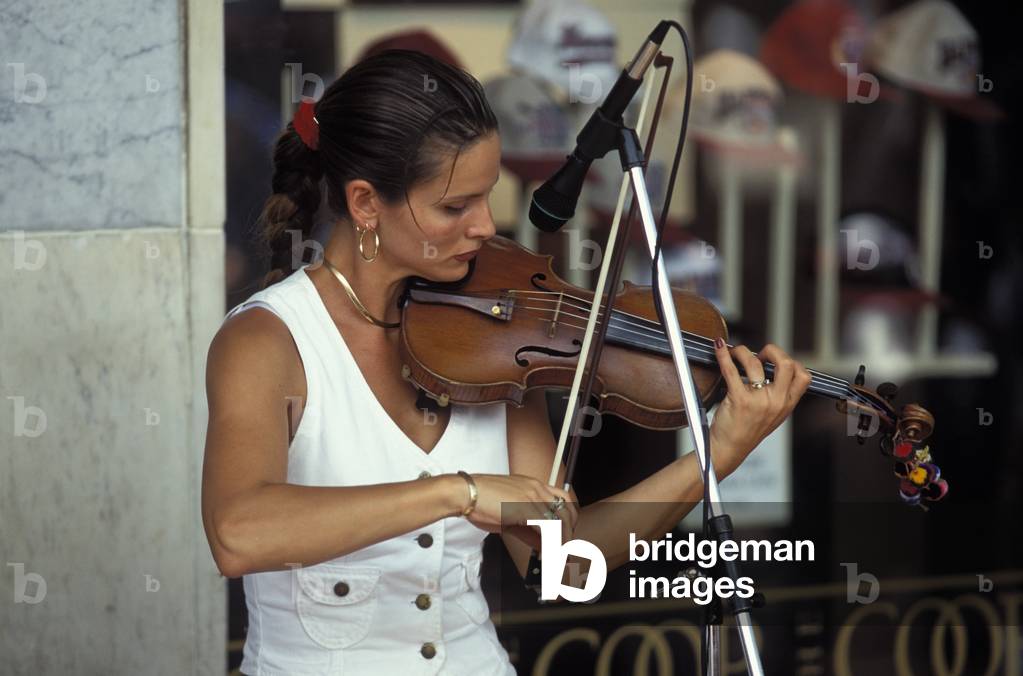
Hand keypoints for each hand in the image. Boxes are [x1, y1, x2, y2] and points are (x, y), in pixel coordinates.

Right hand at [455, 473, 578, 548]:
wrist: (465, 493)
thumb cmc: (481, 501)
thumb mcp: (509, 515)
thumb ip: (528, 530)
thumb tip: (542, 544)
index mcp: (533, 486)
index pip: (564, 500)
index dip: (569, 520)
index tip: (568, 536)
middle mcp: (536, 489)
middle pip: (566, 511)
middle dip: (569, 535)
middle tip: (566, 552)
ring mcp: (531, 497)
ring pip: (558, 521)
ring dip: (562, 543)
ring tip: (558, 558)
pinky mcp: (524, 508)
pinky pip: (546, 528)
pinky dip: (550, 544)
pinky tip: (548, 554)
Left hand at [708, 340, 811, 477]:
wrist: (730, 449)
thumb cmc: (747, 430)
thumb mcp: (773, 415)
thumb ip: (777, 395)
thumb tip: (769, 367)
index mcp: (787, 404)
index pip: (803, 376)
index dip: (792, 361)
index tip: (775, 362)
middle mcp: (776, 402)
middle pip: (786, 364)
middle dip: (772, 350)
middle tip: (759, 354)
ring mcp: (758, 400)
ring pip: (755, 363)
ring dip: (742, 351)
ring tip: (735, 353)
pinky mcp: (739, 399)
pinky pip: (731, 369)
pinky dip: (723, 355)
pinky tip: (719, 349)